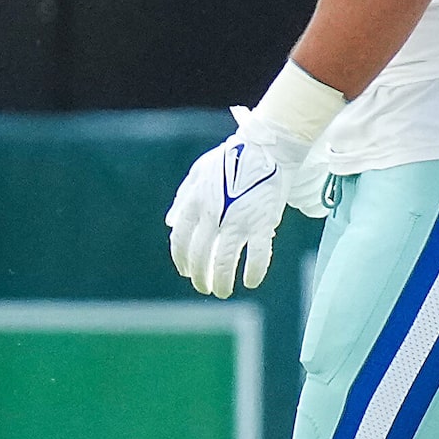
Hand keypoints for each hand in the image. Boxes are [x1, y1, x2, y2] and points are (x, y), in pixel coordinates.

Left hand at [166, 112, 311, 295]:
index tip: (185, 272)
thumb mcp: (200, 171)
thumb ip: (184, 197)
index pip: (181, 240)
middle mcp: (213, 215)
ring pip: (224, 263)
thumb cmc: (233, 157)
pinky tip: (251, 282)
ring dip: (222, 283)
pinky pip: (257, 257)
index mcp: (195, 201)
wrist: (268, 147)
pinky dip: (253, 273)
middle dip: (200, 277)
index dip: (181, 260)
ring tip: (222, 292)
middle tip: (205, 287)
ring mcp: (238, 221)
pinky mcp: (262, 224)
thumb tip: (171, 223)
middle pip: (200, 257)